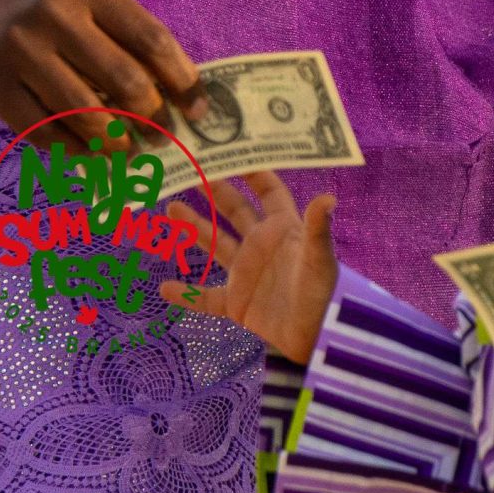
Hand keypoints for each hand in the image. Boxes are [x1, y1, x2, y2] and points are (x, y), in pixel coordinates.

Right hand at [0, 0, 204, 144]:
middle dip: (153, 119)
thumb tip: (176, 98)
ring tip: (129, 154)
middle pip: (126, 81)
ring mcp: (21, 51)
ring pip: (89, 116)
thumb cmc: (35, 10)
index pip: (151, 39)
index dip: (183, 81)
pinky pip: (49, 134)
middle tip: (162, 139)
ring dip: (118, 145)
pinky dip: (77, 154)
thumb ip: (122, 38)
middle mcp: (55, 15)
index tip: (199, 111)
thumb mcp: (79, 2)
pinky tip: (90, 158)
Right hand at [159, 171, 336, 364]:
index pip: (268, 192)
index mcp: (282, 229)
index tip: (234, 153)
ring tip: (171, 208)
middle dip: (215, 191)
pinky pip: (206, 297)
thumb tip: (328, 197)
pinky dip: (186, 294)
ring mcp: (247, 274)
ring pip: (215, 244)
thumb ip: (317, 229)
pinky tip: (164, 288)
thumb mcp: (319, 259)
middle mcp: (261, 246)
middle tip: (191, 172)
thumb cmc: (322, 293)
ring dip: (194, 227)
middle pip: (235, 211)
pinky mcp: (237, 304)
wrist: (316, 339)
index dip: (254, 172)